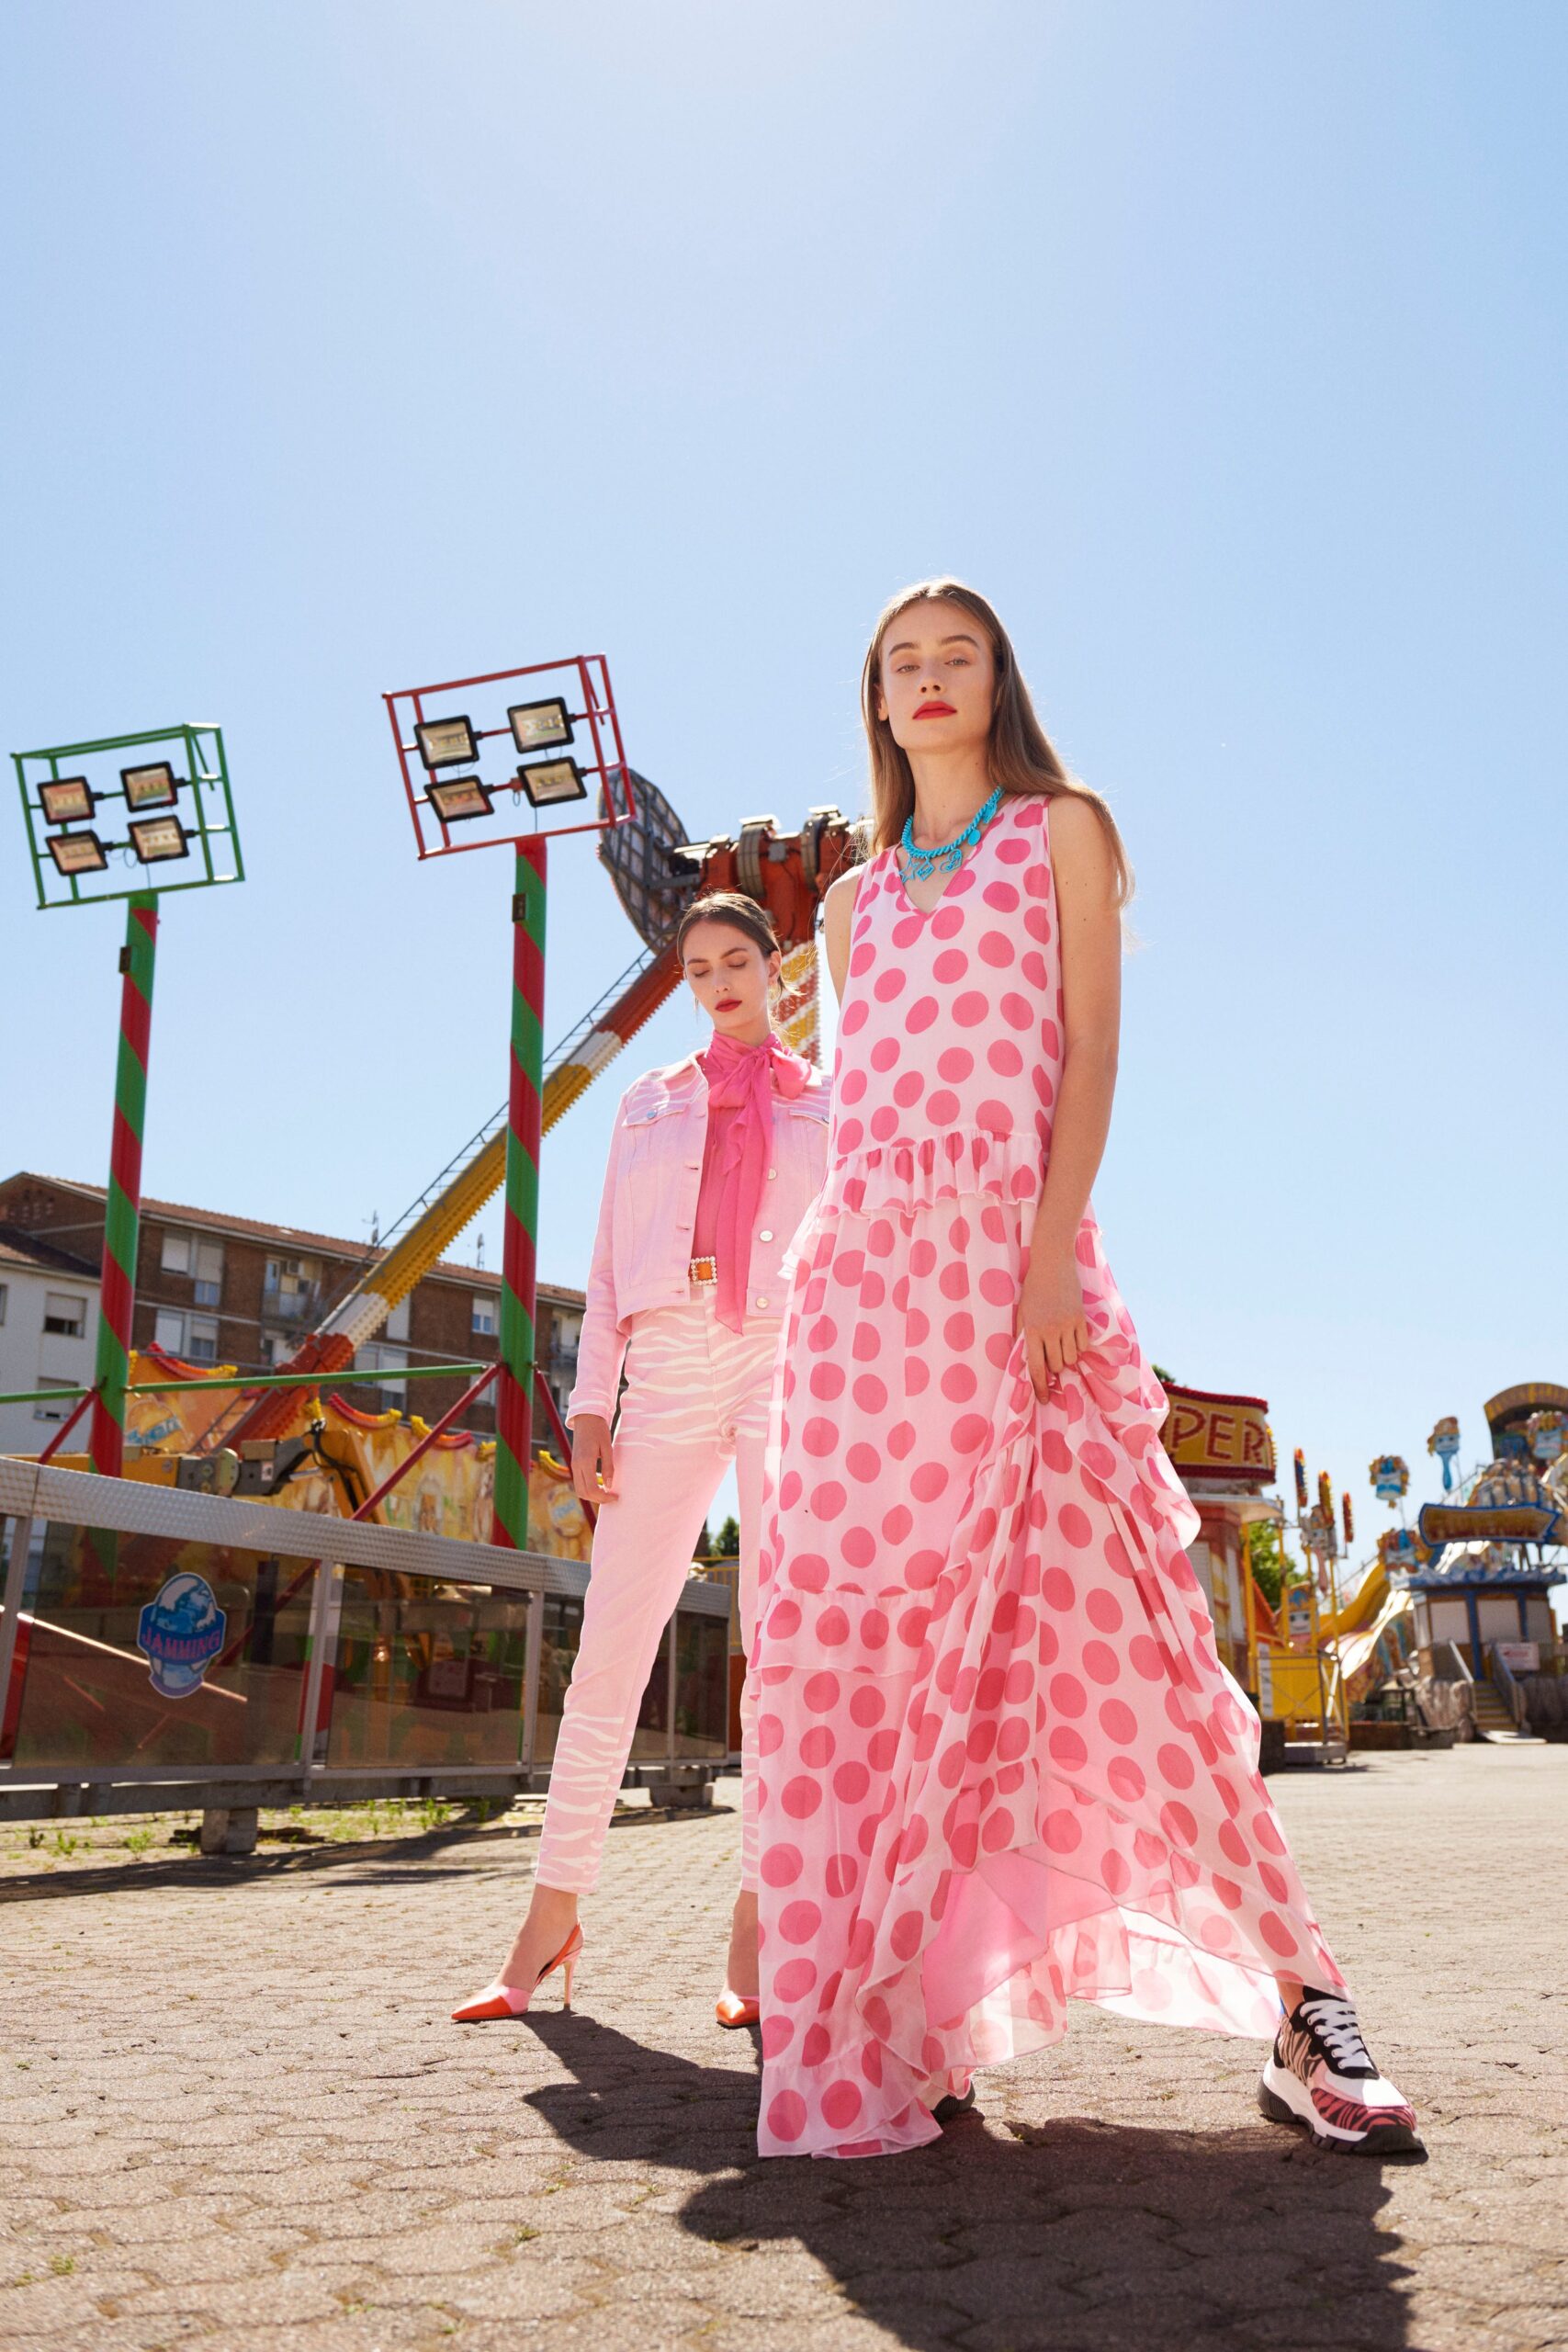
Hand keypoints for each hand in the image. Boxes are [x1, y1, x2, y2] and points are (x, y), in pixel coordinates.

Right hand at [570, 1415, 616, 1500]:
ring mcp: (574, 1465)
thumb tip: (609, 1486)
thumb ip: (608, 1467)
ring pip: (579, 1490)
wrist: (586, 1418)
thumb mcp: (608, 1447)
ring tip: (607, 1493)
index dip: (604, 1497)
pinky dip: (588, 1489)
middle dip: (598, 1499)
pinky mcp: (574, 1464)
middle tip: (612, 1497)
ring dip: (592, 1495)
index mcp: (585, 1461)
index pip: (592, 1488)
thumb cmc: (599, 1430)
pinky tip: (600, 1486)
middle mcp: (576, 1465)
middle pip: (584, 1493)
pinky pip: (579, 1483)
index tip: (615, 1497)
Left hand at [1017, 1246, 1088, 1402]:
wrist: (1052, 1265)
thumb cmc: (1033, 1290)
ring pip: (1072, 1357)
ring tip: (1061, 1345)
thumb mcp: (1022, 1313)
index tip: (1044, 1399)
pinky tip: (1072, 1337)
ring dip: (1067, 1357)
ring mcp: (1067, 1325)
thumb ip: (1024, 1337)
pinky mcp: (1081, 1319)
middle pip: (1057, 1365)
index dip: (1040, 1387)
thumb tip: (1025, 1362)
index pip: (1036, 1367)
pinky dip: (1079, 1346)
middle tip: (1052, 1358)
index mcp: (1032, 1331)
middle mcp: (1050, 1330)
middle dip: (1055, 1367)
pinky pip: (1083, 1345)